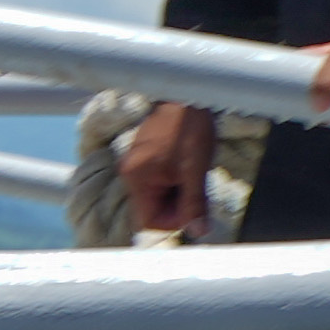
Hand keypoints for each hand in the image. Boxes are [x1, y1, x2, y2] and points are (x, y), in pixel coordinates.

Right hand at [118, 100, 218, 238]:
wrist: (186, 96)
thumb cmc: (189, 130)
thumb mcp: (196, 171)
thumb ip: (194, 204)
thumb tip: (199, 233)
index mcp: (137, 179)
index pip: (149, 221)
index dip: (174, 220)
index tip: (193, 206)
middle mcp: (130, 173)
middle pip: (153, 208)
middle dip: (178, 204)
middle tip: (197, 186)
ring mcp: (136, 164)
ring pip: (158, 194)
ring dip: (178, 190)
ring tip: (193, 171)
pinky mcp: (145, 156)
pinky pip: (158, 180)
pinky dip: (175, 179)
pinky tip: (188, 163)